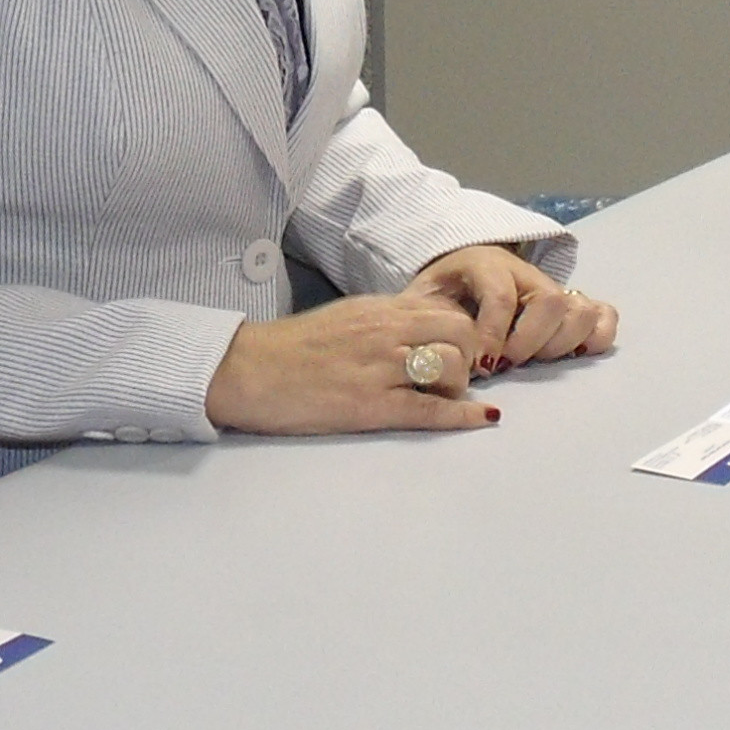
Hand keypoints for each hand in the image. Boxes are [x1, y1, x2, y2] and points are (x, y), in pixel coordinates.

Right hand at [204, 292, 497, 434]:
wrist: (248, 371)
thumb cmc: (291, 349)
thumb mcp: (344, 318)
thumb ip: (383, 320)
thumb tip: (417, 328)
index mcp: (379, 309)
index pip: (446, 309)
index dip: (461, 332)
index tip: (459, 351)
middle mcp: (385, 331)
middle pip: (460, 333)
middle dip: (468, 357)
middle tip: (453, 377)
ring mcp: (379, 368)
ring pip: (450, 367)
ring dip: (458, 385)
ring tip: (443, 397)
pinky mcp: (370, 405)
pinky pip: (430, 409)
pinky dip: (461, 416)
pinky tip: (481, 420)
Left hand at [408, 243, 618, 370]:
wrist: (455, 276)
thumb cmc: (439, 296)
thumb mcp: (420, 301)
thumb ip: (430, 322)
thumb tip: (447, 359)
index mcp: (486, 263)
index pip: (501, 295)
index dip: (494, 333)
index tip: (483, 364)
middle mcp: (527, 273)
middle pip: (551, 302)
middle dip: (530, 342)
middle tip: (506, 363)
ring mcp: (555, 288)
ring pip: (581, 311)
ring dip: (560, 344)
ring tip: (533, 360)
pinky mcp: (574, 304)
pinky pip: (604, 316)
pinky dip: (596, 339)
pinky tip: (570, 355)